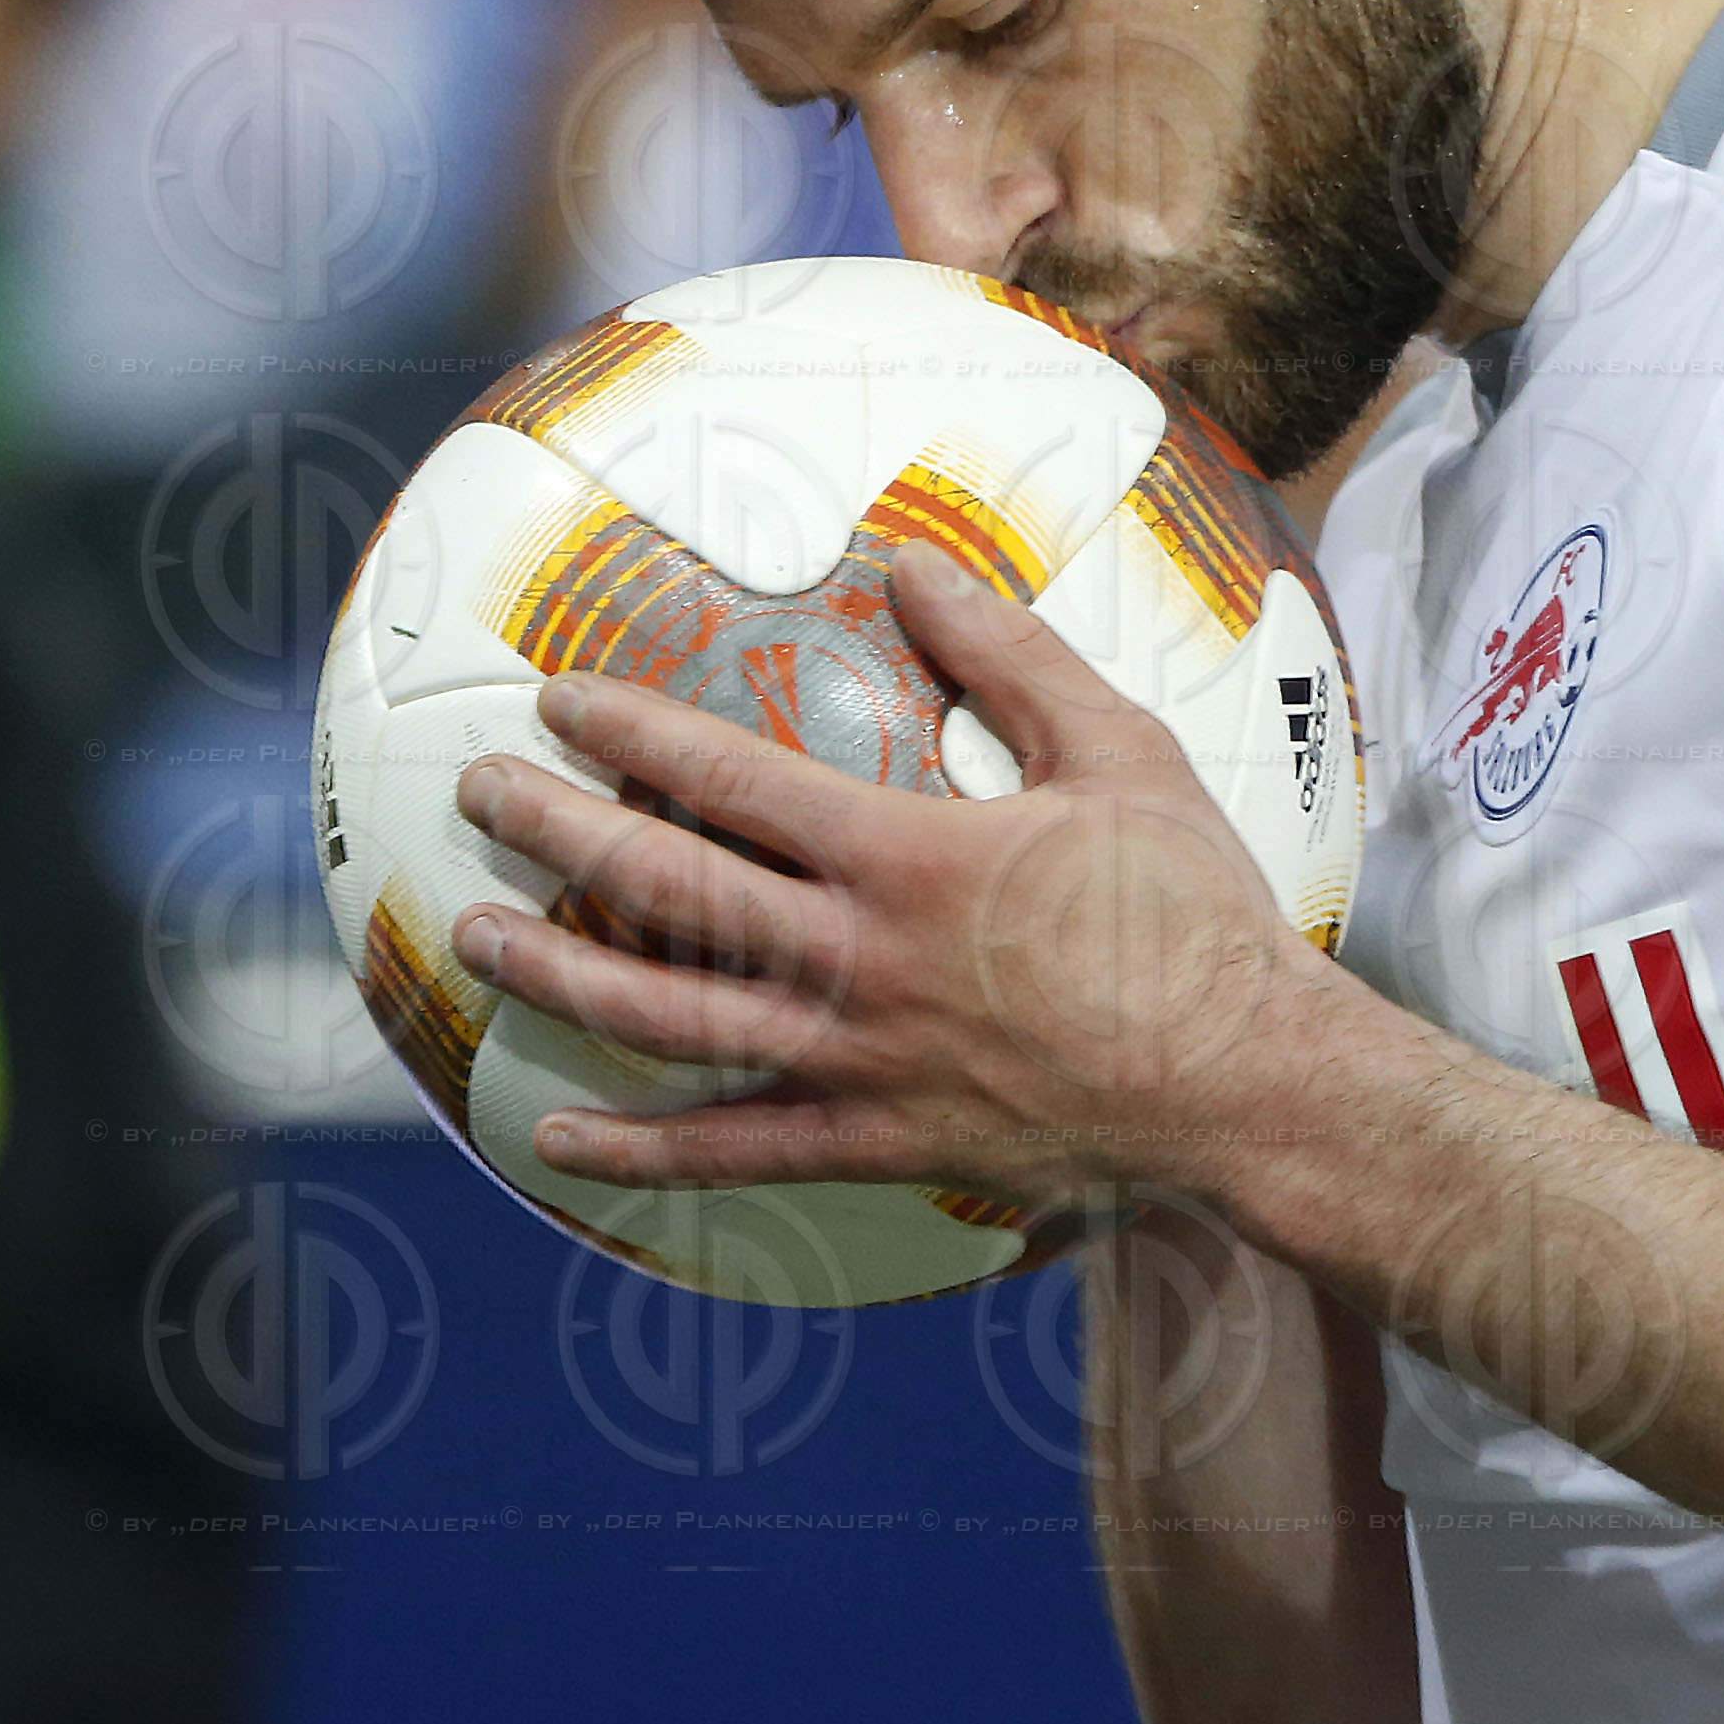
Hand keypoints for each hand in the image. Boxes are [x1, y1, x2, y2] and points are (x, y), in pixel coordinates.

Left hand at [447, 542, 1341, 1212]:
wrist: (1245, 1081)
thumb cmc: (1194, 908)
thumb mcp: (1120, 752)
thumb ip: (1011, 658)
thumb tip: (914, 566)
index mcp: (905, 855)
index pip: (730, 779)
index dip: (631, 734)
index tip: (559, 700)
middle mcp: (857, 960)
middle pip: (669, 890)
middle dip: (558, 834)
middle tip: (477, 792)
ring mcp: (859, 1062)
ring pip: (673, 1019)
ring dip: (562, 975)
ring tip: (480, 938)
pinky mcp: (880, 1144)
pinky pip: (734, 1156)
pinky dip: (637, 1151)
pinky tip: (554, 1137)